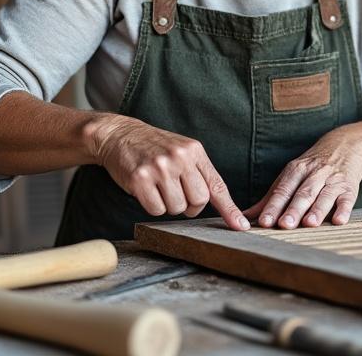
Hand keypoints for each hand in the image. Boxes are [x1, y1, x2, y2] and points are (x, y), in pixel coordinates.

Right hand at [87, 115, 248, 229]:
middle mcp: (180, 158)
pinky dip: (152, 206)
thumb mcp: (183, 151)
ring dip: (169, 205)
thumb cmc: (155, 148)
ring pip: (177, 208)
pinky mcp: (140, 179)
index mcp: (195, 151)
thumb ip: (199, 172)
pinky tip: (146, 190)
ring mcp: (160, 168)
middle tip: (177, 194)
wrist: (121, 135)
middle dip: (189, 206)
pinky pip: (156, 210)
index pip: (216, 185)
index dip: (229, 209)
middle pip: (198, 201)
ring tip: (159, 187)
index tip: (240, 226)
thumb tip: (218, 202)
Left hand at [244, 131, 361, 228]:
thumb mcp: (291, 175)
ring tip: (309, 223)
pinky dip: (344, 210)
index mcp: (296, 170)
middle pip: (302, 194)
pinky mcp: (349, 187)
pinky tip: (339, 220)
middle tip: (284, 225)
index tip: (264, 221)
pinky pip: (347, 199)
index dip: (273, 206)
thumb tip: (245, 217)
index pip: (282, 190)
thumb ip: (270, 198)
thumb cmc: (313, 166)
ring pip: (324, 196)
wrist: (346, 145)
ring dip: (317, 210)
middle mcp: (314, 174)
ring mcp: (333, 180)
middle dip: (293, 210)